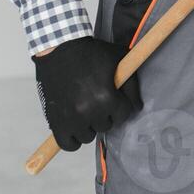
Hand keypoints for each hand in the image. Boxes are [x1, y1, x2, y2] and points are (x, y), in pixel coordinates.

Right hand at [32, 36, 142, 150]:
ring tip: (86, 111)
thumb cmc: (91, 53)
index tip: (114, 97)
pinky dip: (74, 140)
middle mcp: (89, 111)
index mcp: (106, 97)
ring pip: (89, 136)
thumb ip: (132, 85)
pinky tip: (76, 127)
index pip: (124, 114)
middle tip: (98, 100)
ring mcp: (71, 118)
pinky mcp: (56, 121)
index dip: (121, 105)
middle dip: (106, 114)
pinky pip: (69, 144)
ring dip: (90, 126)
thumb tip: (137, 107)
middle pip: (107, 126)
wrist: (60, 49)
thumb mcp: (119, 59)